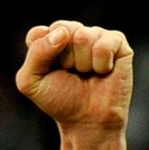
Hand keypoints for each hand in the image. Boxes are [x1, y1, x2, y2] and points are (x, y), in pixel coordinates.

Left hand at [15, 21, 132, 133]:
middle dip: (64, 58)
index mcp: (48, 41)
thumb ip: (36, 53)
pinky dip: (100, 64)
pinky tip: (102, 71)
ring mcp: (95, 35)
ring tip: (86, 74)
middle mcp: (72, 33)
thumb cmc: (59, 101)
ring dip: (82, 63)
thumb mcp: (31, 82)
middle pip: (62, 29)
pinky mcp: (117, 42)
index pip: (37, 33)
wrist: (87, 120)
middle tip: (70, 73)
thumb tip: (63, 33)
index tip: (48, 73)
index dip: (41, 56)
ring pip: (83, 36)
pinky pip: (104, 45)